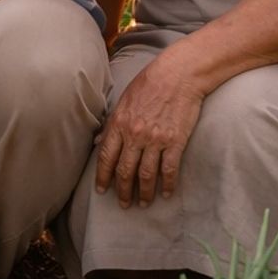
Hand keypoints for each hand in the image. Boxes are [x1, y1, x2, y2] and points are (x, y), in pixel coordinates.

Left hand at [95, 52, 207, 207]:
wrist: (178, 74)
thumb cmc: (150, 83)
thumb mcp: (124, 100)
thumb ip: (112, 123)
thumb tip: (99, 142)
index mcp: (119, 123)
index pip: (106, 157)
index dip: (103, 177)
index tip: (102, 191)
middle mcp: (135, 134)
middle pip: (125, 170)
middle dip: (123, 191)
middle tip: (124, 204)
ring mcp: (155, 139)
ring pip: (146, 174)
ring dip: (144, 192)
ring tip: (144, 203)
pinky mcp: (175, 141)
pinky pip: (169, 169)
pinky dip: (168, 184)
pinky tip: (167, 193)